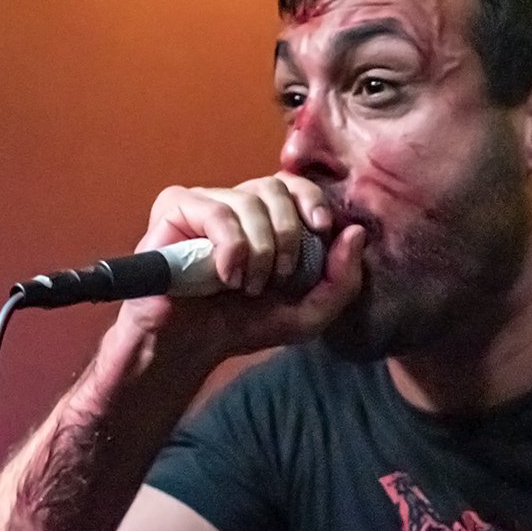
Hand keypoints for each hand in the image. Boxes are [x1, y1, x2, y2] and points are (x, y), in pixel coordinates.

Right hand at [115, 174, 365, 360]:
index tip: (322, 229)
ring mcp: (204, 203)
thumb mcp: (309, 313)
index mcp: (266, 218)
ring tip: (248, 284)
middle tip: (280, 275)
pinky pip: (216, 211)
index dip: (312, 199)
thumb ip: (342, 280)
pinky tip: (225, 275)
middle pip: (275, 185)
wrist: (190, 346)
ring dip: (260, 250)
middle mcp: (236, 203)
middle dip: (289, 233)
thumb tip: (356, 232)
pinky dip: (231, 246)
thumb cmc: (244, 325)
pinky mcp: (175, 209)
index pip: (295, 184)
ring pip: (249, 200)